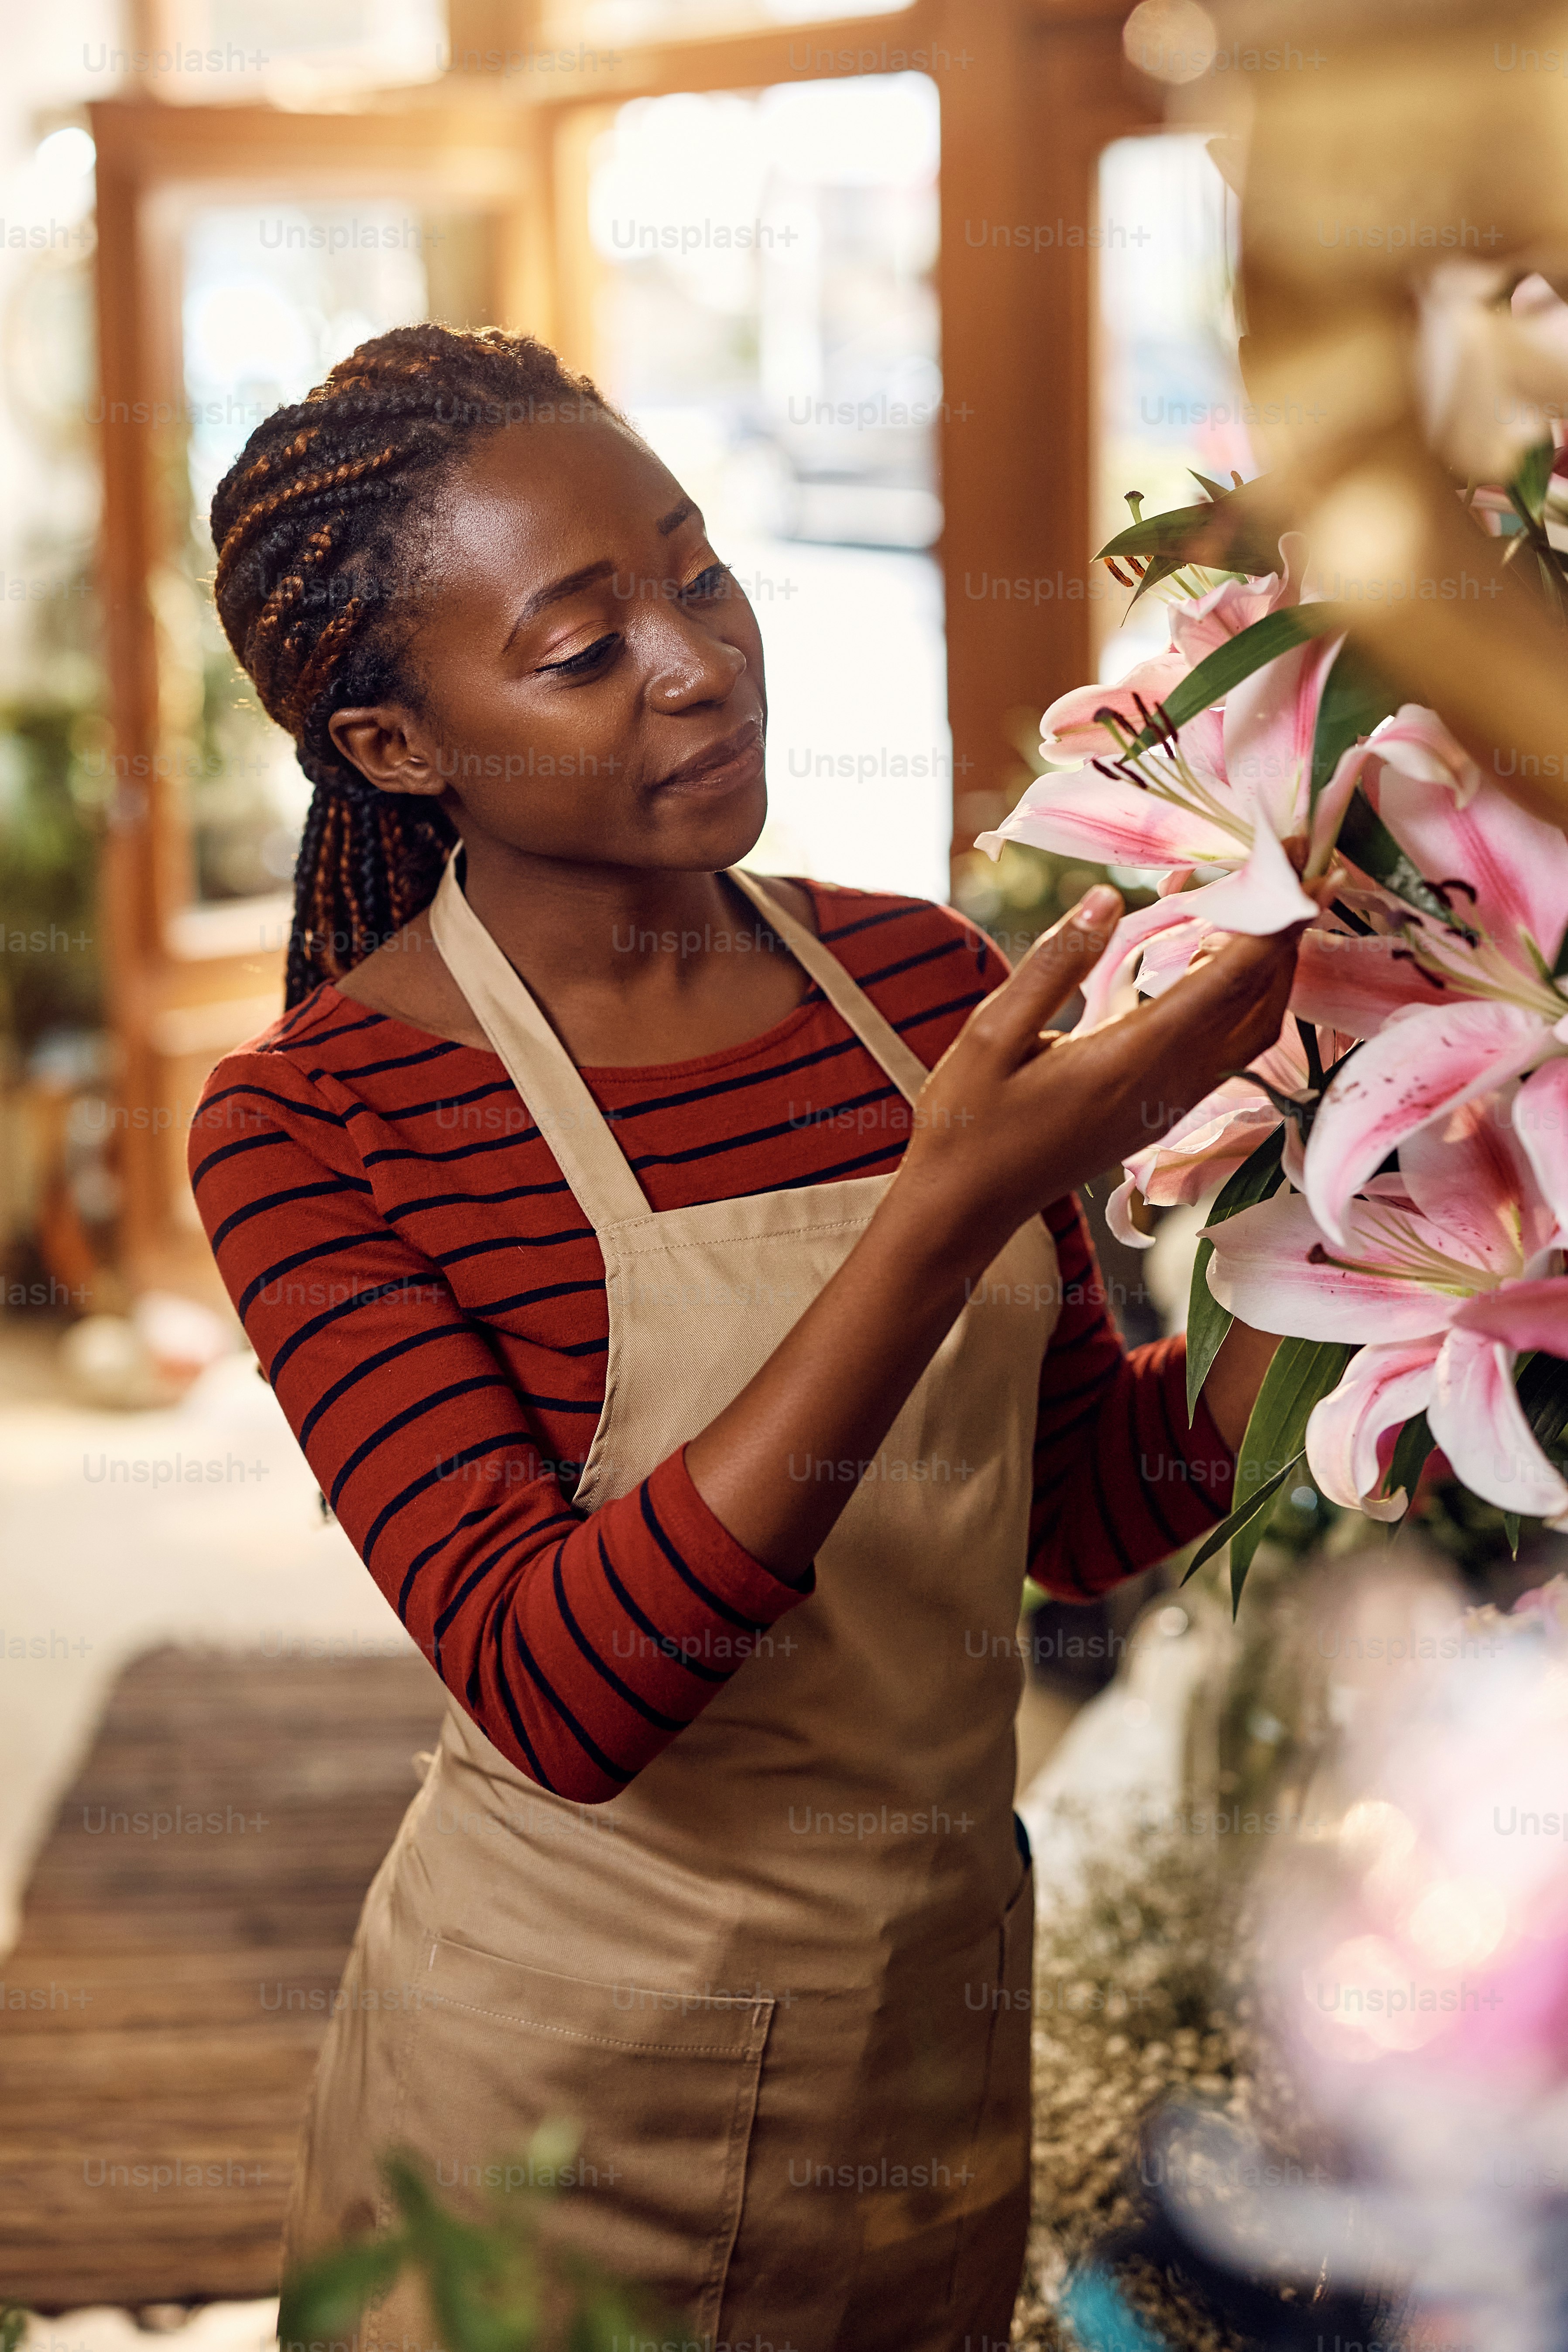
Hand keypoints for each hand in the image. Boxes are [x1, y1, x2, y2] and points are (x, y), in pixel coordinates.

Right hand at [685, 885, 1302, 1577]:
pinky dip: (1237, 996)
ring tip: (1248, 901)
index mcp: (1131, 1060)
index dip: (1269, 920)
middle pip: (1261, 1004)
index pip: (1229, 980)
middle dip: (1283, 934)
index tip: (1289, 860)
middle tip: (1283, 866)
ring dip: (1265, 966)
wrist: (965, 1206)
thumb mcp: (991, 1033)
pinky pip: (1226, 1048)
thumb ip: (1054, 964)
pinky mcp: (1162, 1111)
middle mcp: (1167, 1085)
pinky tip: (1207, 957)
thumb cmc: (968, 1120)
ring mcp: (1170, 1104)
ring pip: (1253, 1030)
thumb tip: (1107, 897)